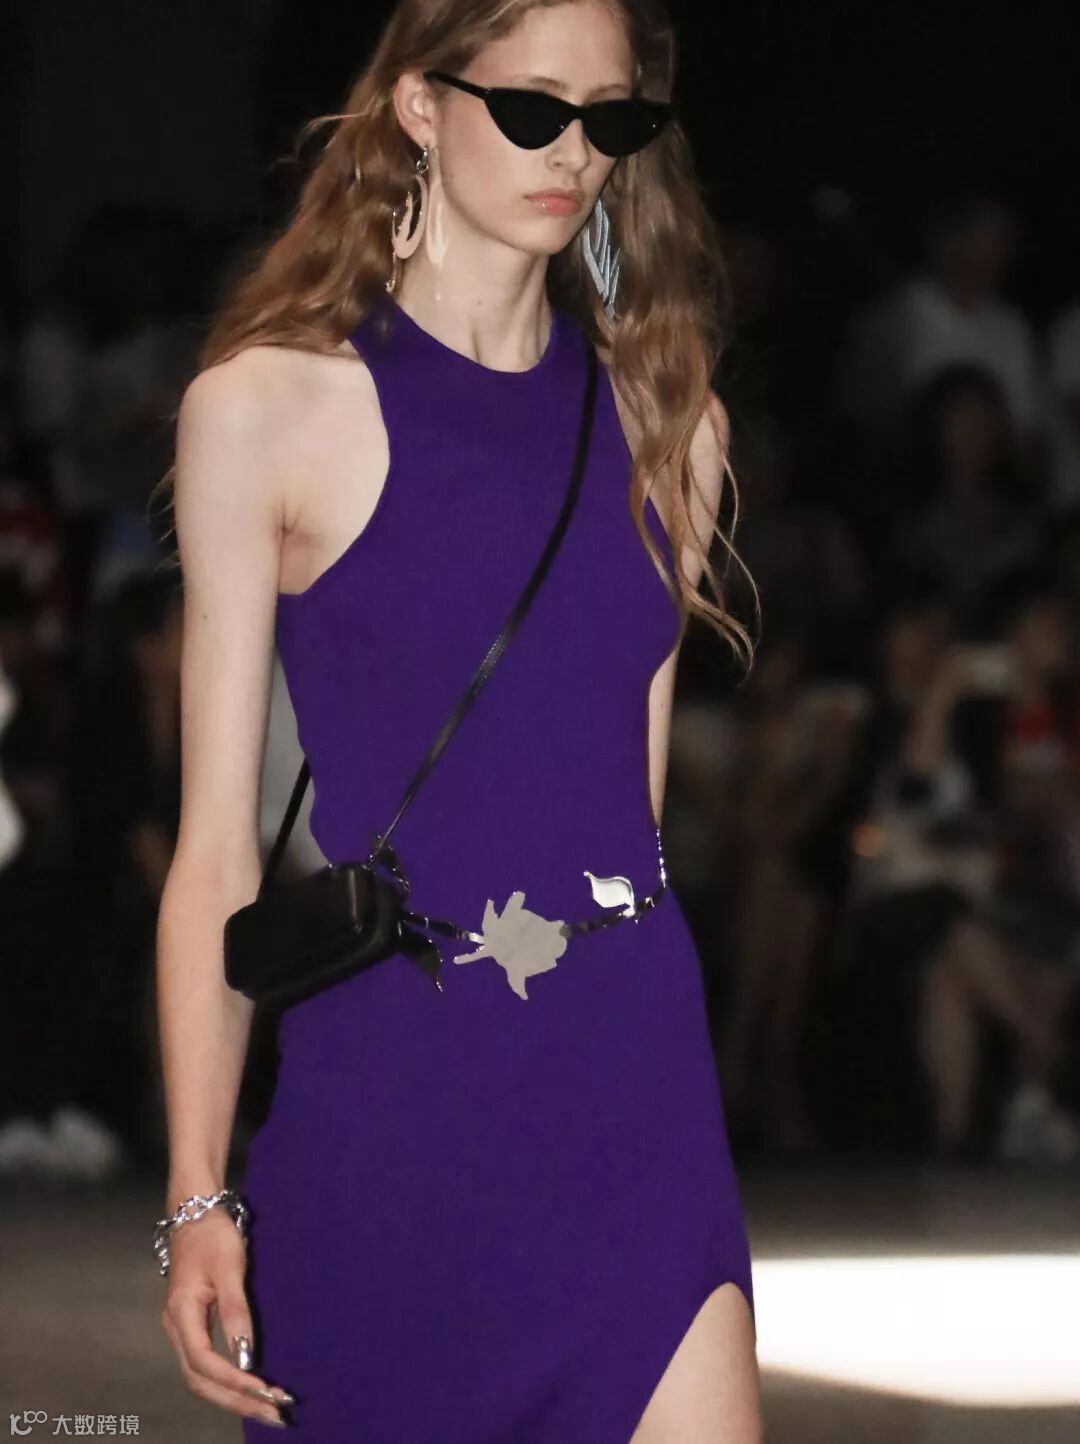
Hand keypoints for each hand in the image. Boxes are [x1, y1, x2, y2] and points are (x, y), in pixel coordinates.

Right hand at [160, 1208, 293, 1427]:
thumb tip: (245, 1356)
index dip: (233, 1382)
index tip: (265, 1390)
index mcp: (180, 1314)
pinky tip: (252, 1389)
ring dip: (234, 1397)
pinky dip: (229, 1382)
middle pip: (201, 1381)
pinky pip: (208, 1365)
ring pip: (203, 1379)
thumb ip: (235, 1311)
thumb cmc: (211, 1234)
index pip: (204, 1363)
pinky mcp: (195, 1327)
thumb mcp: (228, 1268)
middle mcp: (177, 1329)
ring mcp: (183, 1330)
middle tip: (276, 1415)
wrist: (195, 1211)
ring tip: (269, 1409)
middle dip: (237, 1401)